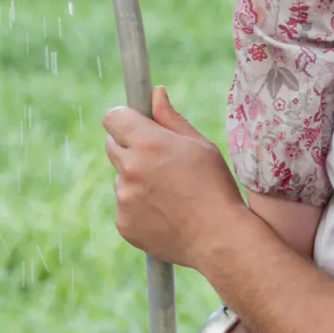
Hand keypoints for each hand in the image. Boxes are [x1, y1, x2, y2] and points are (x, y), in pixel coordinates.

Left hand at [104, 88, 250, 269]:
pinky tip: (165, 214)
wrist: (221, 240)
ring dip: (135, 180)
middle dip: (130, 148)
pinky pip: (124, 206)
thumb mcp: (200, 146)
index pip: (113, 117)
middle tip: (159, 162)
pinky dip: (138, 208)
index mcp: (147, 142)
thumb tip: (156, 93)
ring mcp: (124, 197)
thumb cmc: (216, 188)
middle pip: (113, 146)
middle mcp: (130, 167)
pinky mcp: (123, 222)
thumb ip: (171, 118)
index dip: (125, 120)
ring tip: (169, 194)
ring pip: (120, 178)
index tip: (135, 125)